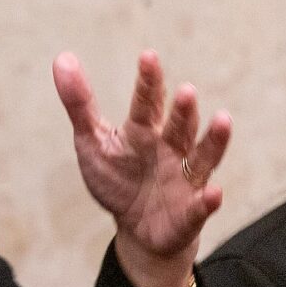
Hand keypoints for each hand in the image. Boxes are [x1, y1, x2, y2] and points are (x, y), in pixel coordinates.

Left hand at [52, 50, 231, 286]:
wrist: (138, 229)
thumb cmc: (117, 178)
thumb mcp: (92, 141)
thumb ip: (79, 103)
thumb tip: (62, 57)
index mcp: (144, 130)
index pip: (147, 103)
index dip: (148, 82)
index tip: (148, 57)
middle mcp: (170, 149)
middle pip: (180, 126)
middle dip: (183, 110)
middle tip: (186, 91)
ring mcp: (184, 179)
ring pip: (202, 157)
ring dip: (213, 140)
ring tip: (223, 120)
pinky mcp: (190, 213)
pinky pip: (201, 206)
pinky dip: (209, 201)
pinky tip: (214, 194)